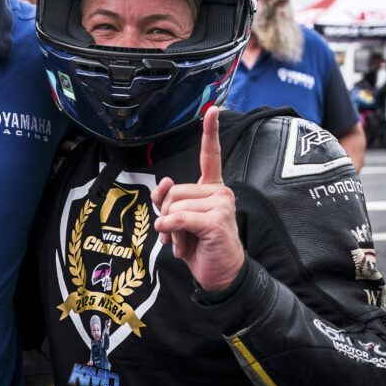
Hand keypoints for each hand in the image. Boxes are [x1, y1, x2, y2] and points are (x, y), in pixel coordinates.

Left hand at [152, 108, 244, 290]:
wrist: (220, 275)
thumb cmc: (200, 246)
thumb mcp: (178, 220)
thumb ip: (168, 199)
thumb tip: (164, 184)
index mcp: (212, 188)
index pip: (211, 156)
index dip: (210, 132)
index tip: (212, 110)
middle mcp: (220, 192)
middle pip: (173, 191)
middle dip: (168, 216)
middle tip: (179, 234)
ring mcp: (221, 205)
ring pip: (174, 206)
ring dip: (171, 230)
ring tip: (186, 242)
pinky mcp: (216, 221)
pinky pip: (179, 219)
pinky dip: (171, 231)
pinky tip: (177, 242)